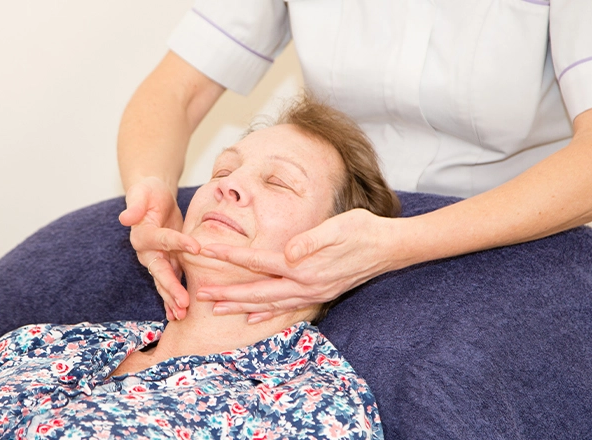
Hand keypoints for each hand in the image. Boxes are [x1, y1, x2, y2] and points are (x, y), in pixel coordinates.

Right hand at [119, 177, 199, 319]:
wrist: (153, 198)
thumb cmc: (148, 193)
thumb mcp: (142, 193)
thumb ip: (135, 205)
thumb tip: (125, 218)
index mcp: (142, 235)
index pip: (162, 239)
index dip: (178, 243)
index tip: (196, 247)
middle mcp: (147, 251)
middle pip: (160, 271)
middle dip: (171, 288)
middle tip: (183, 304)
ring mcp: (157, 259)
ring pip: (164, 281)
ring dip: (173, 299)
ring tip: (182, 315)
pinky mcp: (167, 261)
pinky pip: (171, 281)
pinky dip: (174, 297)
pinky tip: (179, 314)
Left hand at [196, 209, 406, 322]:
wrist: (391, 247)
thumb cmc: (363, 230)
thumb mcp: (338, 228)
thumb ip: (312, 241)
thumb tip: (288, 252)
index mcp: (304, 266)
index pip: (258, 262)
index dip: (230, 257)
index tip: (206, 252)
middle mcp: (305, 284)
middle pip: (258, 291)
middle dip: (228, 293)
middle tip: (200, 295)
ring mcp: (312, 292)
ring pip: (269, 303)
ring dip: (242, 305)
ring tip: (217, 308)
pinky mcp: (318, 292)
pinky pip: (286, 307)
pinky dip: (266, 313)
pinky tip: (252, 317)